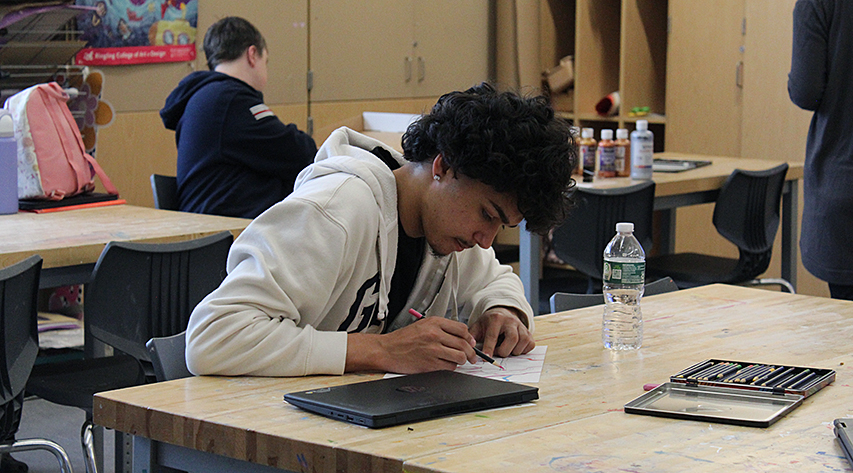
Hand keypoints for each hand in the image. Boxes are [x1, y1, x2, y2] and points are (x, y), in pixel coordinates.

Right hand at [346, 317, 477, 373]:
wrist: (387, 350)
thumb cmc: (402, 339)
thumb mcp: (422, 325)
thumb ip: (440, 329)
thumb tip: (460, 337)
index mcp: (434, 323)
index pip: (461, 328)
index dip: (469, 337)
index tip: (471, 342)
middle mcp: (435, 334)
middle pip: (463, 343)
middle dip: (471, 352)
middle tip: (472, 356)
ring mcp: (433, 349)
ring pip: (460, 356)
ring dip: (462, 360)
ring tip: (459, 361)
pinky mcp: (431, 363)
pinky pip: (450, 366)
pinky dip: (452, 366)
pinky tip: (447, 364)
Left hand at [468, 306, 534, 357]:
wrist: (502, 313)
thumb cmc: (488, 323)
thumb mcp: (477, 326)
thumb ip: (471, 337)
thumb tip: (469, 348)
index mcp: (496, 318)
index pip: (493, 335)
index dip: (489, 349)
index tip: (486, 359)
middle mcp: (511, 321)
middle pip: (512, 338)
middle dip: (504, 351)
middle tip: (497, 353)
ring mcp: (521, 326)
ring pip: (522, 342)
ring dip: (513, 351)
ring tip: (505, 348)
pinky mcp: (529, 332)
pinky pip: (530, 345)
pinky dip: (522, 350)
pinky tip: (514, 348)